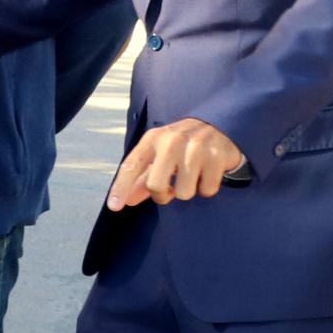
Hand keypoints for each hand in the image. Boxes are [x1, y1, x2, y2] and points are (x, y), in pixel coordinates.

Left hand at [108, 118, 247, 209]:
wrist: (217, 125)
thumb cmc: (180, 145)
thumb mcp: (158, 154)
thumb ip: (142, 177)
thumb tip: (127, 201)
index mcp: (152, 139)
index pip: (131, 166)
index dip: (121, 187)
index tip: (114, 206)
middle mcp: (172, 141)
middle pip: (156, 185)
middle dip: (161, 195)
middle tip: (169, 190)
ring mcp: (196, 148)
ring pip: (183, 193)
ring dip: (186, 191)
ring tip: (190, 176)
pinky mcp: (217, 157)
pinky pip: (207, 190)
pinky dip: (206, 188)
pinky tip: (206, 173)